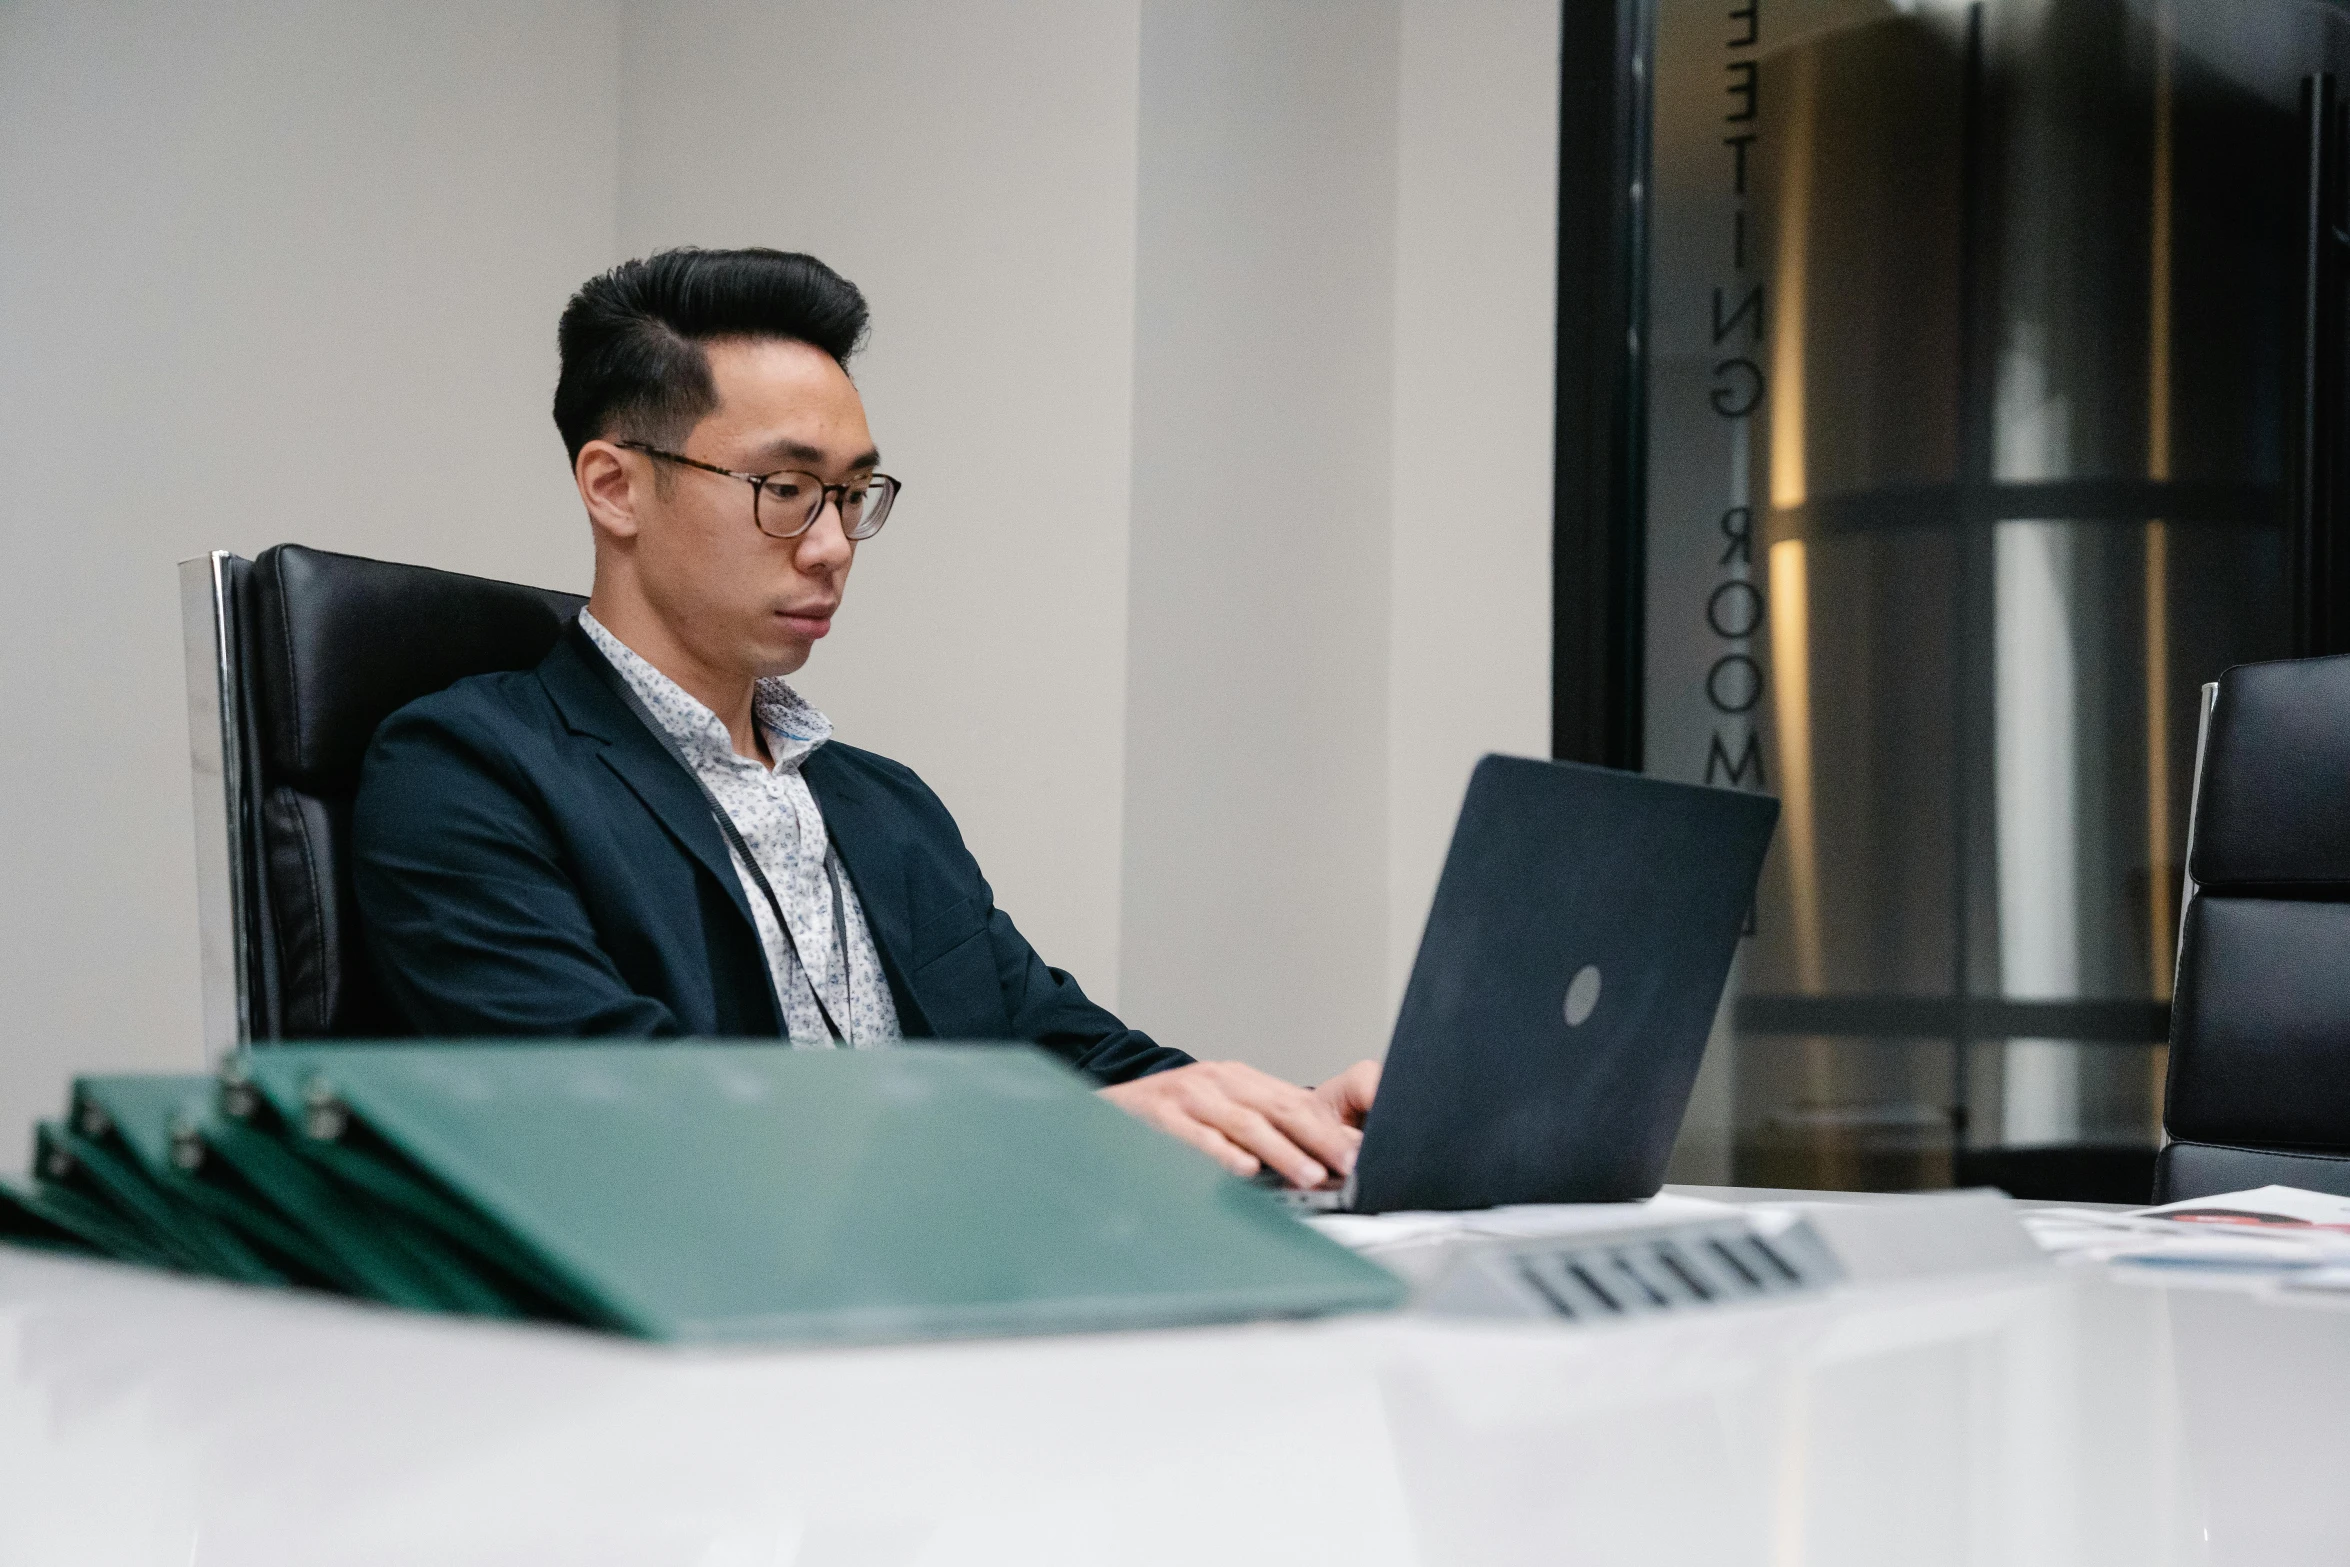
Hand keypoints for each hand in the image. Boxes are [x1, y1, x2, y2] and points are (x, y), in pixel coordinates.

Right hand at [1098, 1058, 1381, 1186]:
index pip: (1296, 1104)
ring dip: (1281, 1151)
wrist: (1103, 1105)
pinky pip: (1196, 1136)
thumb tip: (1320, 1158)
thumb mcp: (1221, 1109)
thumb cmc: (1168, 1114)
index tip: (1359, 1156)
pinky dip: (1222, 1153)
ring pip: (1245, 1123)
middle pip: (1279, 1109)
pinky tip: (1244, 1171)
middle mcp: (1218, 1082)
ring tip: (1310, 1175)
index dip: (1330, 1130)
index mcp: (1240, 1080)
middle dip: (1318, 1139)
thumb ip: (1264, 1127)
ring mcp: (1188, 1096)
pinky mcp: (1159, 1114)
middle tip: (1347, 1164)